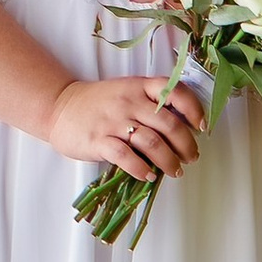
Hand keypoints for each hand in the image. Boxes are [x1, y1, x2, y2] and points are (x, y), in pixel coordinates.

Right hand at [45, 74, 203, 183]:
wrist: (60, 107)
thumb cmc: (99, 103)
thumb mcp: (127, 92)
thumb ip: (151, 104)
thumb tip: (182, 128)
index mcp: (140, 87)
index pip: (175, 91)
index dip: (194, 109)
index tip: (201, 127)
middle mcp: (130, 102)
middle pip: (169, 124)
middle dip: (186, 145)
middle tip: (191, 158)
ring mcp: (114, 121)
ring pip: (152, 142)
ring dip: (169, 161)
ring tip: (175, 171)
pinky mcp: (99, 140)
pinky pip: (126, 157)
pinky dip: (141, 169)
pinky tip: (148, 175)